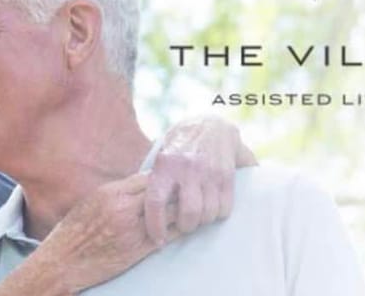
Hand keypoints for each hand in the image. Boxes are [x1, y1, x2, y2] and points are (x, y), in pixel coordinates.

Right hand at [29, 174, 178, 293]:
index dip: (162, 179)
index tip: (171, 181)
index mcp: (110, 193)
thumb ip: (116, 193)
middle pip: (162, 192)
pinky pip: (168, 235)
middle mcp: (123, 208)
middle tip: (189, 192)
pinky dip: (180, 229)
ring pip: (169, 213)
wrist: (64, 261)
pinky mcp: (137, 249)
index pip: (147, 178)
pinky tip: (187, 226)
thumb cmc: (74, 231)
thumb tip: (138, 185)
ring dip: (183, 209)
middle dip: (177, 191)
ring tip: (193, 207)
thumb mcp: (91, 202)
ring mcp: (132, 229)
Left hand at [144, 115, 256, 244]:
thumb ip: (154, 180)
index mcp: (164, 165)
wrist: (211, 124)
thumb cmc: (179, 146)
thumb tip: (137, 211)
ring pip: (207, 213)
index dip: (155, 225)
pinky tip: (212, 206)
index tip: (156, 240)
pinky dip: (218, 213)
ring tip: (198, 216)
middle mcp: (187, 168)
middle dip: (185, 227)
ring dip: (202, 221)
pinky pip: (224, 207)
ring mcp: (209, 172)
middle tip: (183, 226)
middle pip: (187, 214)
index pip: (155, 202)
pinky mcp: (226, 175)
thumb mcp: (160, 156)